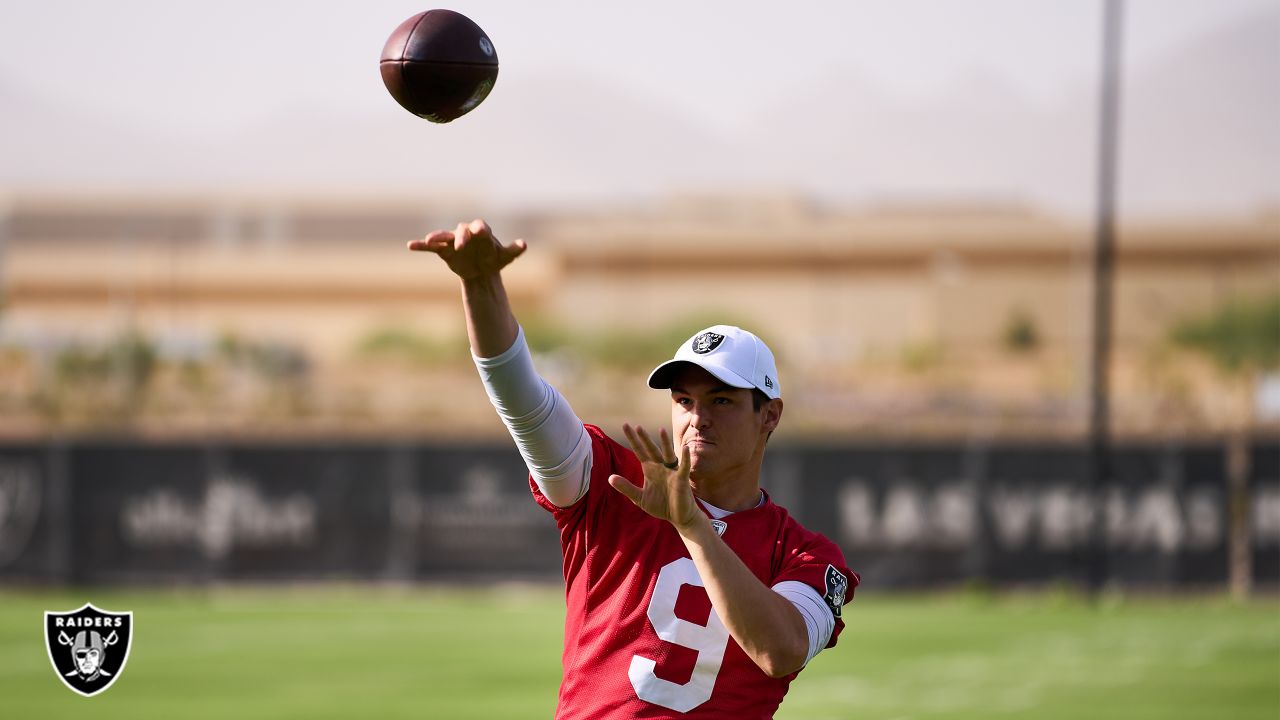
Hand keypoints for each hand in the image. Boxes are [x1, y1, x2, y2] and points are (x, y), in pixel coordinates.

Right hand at [408, 219, 526, 279]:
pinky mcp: (444, 251)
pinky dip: (422, 246)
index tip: (480, 231)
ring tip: (429, 240)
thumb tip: (524, 244)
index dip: (480, 229)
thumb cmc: (494, 259)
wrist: (482, 271)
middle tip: (461, 246)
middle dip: (461, 237)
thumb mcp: (505, 257)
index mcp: (482, 232)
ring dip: (437, 237)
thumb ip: (513, 250)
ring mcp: (453, 241)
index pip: (480, 227)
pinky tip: (411, 246)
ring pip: (444, 236)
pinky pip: (432, 247)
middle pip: (462, 231)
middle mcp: (466, 233)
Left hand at [608, 424, 703, 531]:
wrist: (678, 517)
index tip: (625, 425)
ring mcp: (671, 472)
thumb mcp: (640, 497)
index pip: (639, 451)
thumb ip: (626, 487)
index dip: (633, 440)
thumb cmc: (661, 505)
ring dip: (665, 443)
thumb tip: (610, 478)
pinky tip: (685, 448)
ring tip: (661, 430)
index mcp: (650, 469)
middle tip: (636, 426)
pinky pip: (684, 467)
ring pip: (667, 454)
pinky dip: (685, 458)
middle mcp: (660, 467)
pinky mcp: (681, 479)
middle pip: (651, 450)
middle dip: (644, 439)